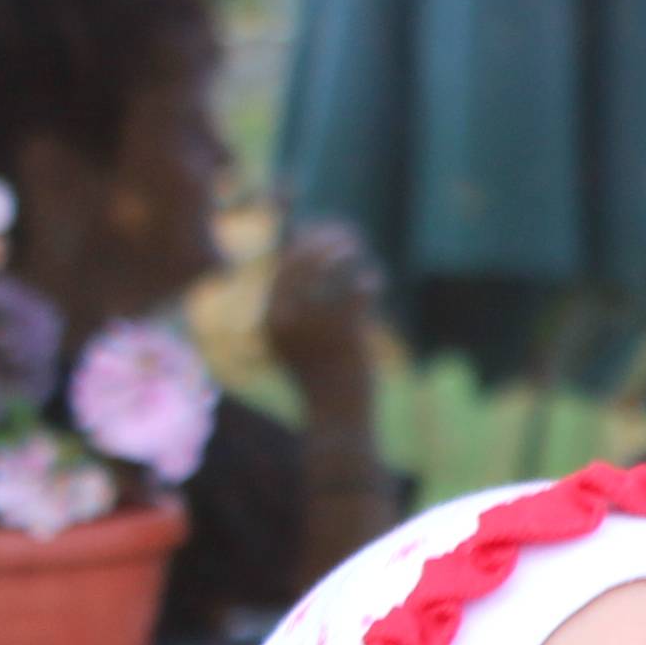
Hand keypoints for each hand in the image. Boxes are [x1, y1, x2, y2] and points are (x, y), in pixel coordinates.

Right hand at [264, 219, 385, 419]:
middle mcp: (286, 319)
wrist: (336, 415)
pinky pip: (358, 288)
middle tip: (347, 231)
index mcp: (271, 319)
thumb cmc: (320, 374)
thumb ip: (298, 304)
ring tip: (359, 246)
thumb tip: (311, 259)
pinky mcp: (345, 332)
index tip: (319, 230)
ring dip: (347, 250)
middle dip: (325, 237)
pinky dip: (369, 279)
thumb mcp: (298, 340)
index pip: (282, 266)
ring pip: (331, 267)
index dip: (302, 240)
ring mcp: (315, 325)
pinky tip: (374, 281)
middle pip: (303, 258)